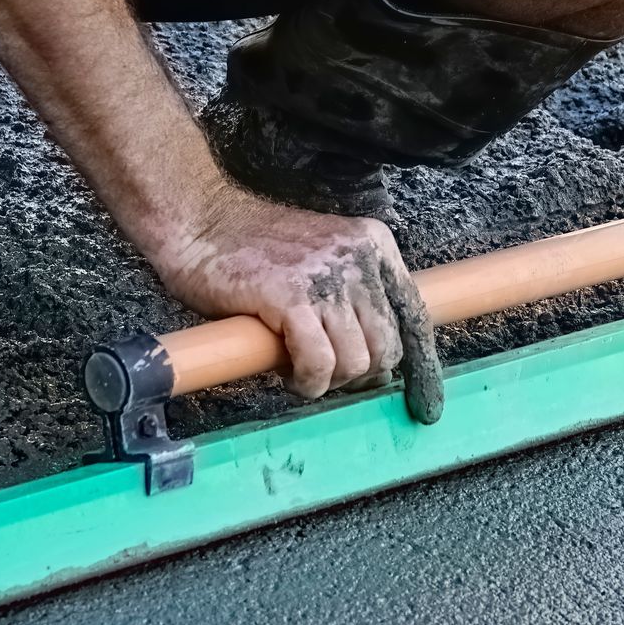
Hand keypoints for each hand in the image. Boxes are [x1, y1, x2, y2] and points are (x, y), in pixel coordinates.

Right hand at [151, 189, 442, 422]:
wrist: (198, 220)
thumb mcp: (323, 259)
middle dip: (359, 374)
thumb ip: (354, 296)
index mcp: (374, 245)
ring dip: (329, 379)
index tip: (424, 404)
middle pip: (388, 347)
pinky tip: (290, 375)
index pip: (415, 315)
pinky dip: (307, 382)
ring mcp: (326, 276)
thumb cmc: (253, 250)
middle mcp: (359, 257)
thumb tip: (379, 360)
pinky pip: (320, 363)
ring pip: (356, 361)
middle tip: (325, 372)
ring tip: (299, 366)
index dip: (421, 367)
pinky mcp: (291, 296)